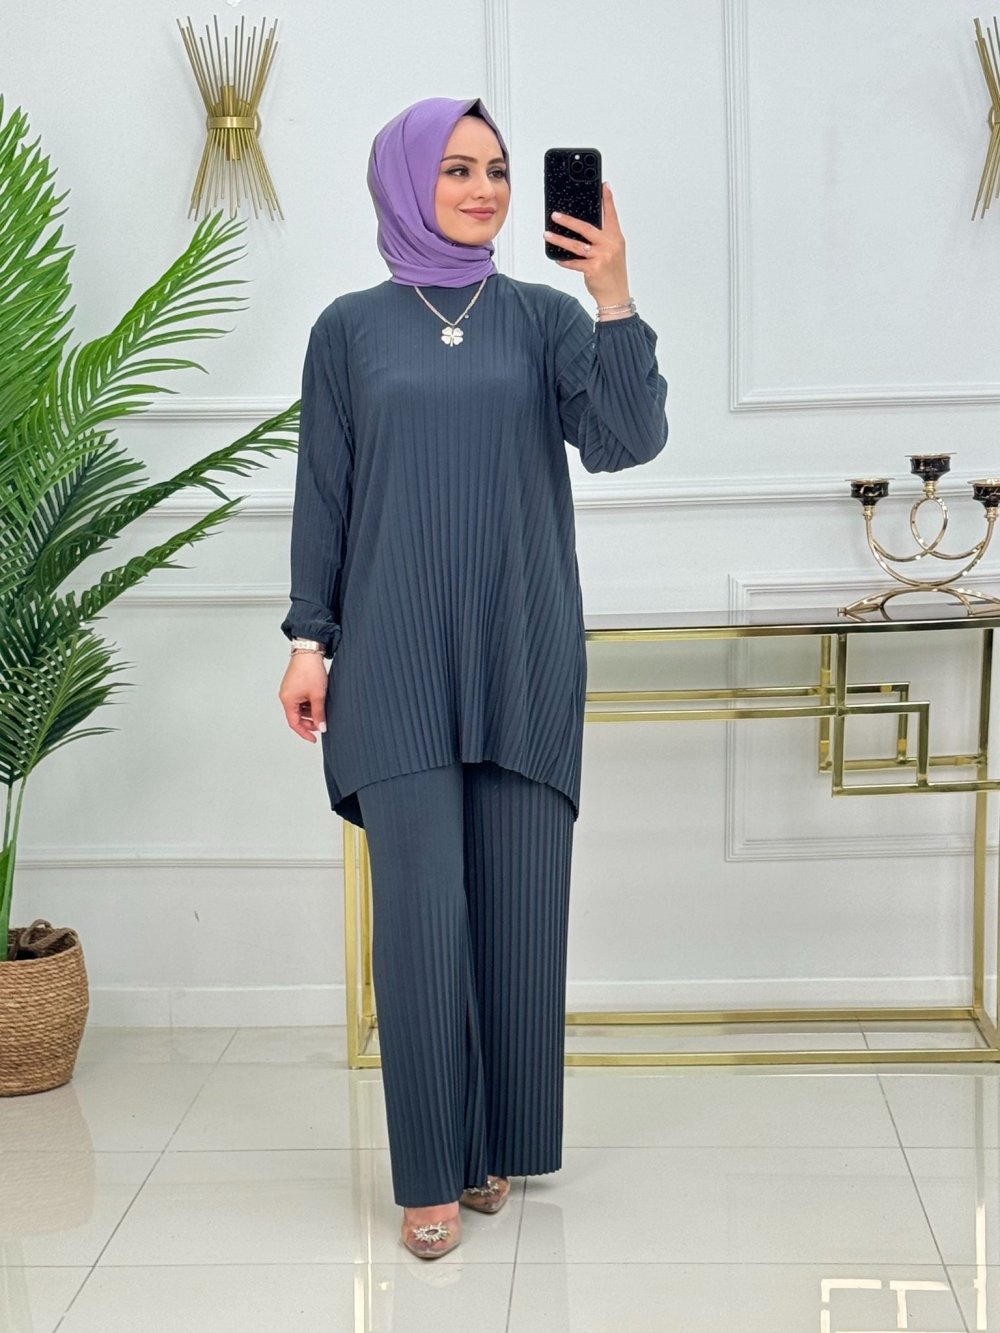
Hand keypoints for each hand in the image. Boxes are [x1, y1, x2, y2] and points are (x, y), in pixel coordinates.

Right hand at [279, 653, 328, 742]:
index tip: (313, 738)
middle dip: (309, 721)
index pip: (294, 723)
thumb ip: (319, 713)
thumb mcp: (318, 695)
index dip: (304, 732)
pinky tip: (319, 700)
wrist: (309, 650)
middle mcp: (286, 696)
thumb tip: (321, 727)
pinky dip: (309, 703)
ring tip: (322, 709)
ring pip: (300, 708)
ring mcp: (289, 690)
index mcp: (288, 700)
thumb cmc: (310, 670)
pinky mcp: (294, 685)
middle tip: (322, 723)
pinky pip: (300, 699)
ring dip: (310, 712)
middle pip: (296, 716)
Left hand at [544, 182, 629, 306]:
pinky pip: (574, 262)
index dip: (608, 200)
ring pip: (576, 245)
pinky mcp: (593, 269)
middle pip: (586, 228)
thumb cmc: (613, 273)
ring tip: (547, 234)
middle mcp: (609, 245)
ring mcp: (601, 257)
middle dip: (569, 221)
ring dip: (559, 239)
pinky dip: (564, 260)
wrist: (616, 294)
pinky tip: (557, 258)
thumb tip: (584, 229)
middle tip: (555, 215)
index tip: (603, 186)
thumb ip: (603, 238)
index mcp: (616, 238)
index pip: (611, 215)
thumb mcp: (614, 251)